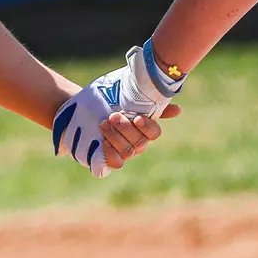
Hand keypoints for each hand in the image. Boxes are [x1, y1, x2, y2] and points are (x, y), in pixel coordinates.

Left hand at [52, 75, 180, 177]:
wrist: (78, 106)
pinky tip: (102, 141)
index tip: (137, 118)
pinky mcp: (105, 159)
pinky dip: (110, 153)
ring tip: (103, 124)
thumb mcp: (124, 94)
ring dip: (116, 138)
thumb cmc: (105, 98)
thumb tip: (178, 109)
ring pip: (127, 152)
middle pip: (140, 143)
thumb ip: (146, 99)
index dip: (148, 128)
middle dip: (126, 129)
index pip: (154, 133)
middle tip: (112, 116)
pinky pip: (115, 163)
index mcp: (142, 127)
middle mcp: (134, 142)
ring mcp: (121, 152)